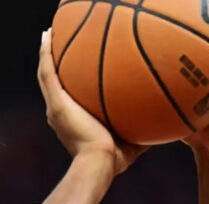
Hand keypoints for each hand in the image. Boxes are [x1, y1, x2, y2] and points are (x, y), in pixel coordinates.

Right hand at [38, 29, 147, 175]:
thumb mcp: (130, 142)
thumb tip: (162, 125)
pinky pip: (47, 72)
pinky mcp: (57, 103)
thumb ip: (141, 130)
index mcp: (71, 120)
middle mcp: (58, 113)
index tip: (73, 71)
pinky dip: (45, 53)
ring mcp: (55, 107)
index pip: (66, 96)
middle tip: (55, 45)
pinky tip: (47, 36)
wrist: (99, 163)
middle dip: (53, 63)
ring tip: (48, 35)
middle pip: (52, 82)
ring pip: (45, 74)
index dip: (67, 83)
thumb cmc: (114, 160)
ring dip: (46, 53)